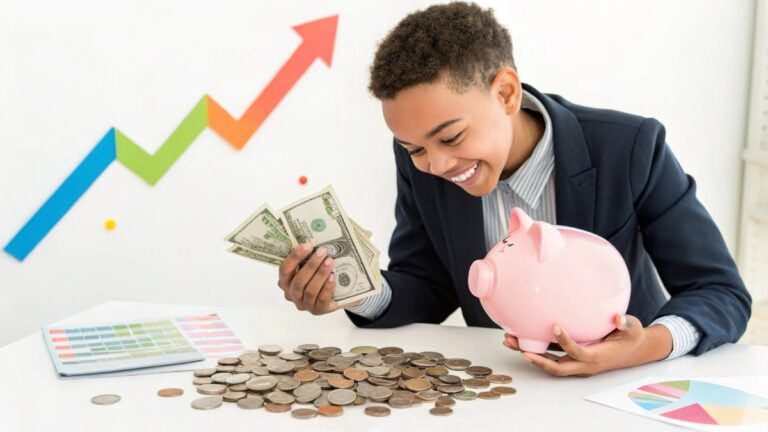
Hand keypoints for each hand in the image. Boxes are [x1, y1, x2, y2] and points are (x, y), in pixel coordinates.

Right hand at [277, 243, 363, 314]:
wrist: (337, 293)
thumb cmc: (319, 275)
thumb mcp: (311, 265)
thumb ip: (308, 255)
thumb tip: (315, 235)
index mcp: (285, 281)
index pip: (284, 270)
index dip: (294, 257)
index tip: (308, 245)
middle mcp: (292, 294)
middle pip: (298, 281)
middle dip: (311, 265)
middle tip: (323, 252)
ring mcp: (304, 304)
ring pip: (309, 291)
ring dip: (320, 275)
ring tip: (330, 261)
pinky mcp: (318, 310)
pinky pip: (321, 300)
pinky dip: (327, 288)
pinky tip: (332, 277)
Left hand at [503, 314, 672, 376]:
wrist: (634, 350)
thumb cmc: (631, 337)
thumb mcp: (633, 328)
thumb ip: (626, 323)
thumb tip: (618, 318)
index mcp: (597, 357)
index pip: (577, 352)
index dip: (565, 342)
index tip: (554, 326)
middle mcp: (583, 364)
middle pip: (556, 367)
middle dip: (535, 358)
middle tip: (517, 346)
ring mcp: (576, 363)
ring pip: (550, 363)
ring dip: (529, 354)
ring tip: (509, 340)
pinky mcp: (571, 357)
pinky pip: (551, 356)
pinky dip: (536, 349)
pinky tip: (521, 337)